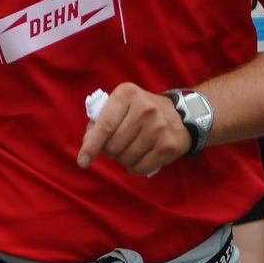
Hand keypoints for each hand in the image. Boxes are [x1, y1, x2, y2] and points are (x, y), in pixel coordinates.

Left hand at [77, 83, 192, 176]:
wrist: (181, 114)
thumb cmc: (142, 111)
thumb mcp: (121, 105)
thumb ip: (101, 121)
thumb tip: (88, 145)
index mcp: (127, 94)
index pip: (105, 125)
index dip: (91, 146)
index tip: (82, 162)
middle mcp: (144, 109)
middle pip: (113, 146)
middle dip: (110, 151)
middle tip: (119, 144)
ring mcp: (158, 128)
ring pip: (125, 159)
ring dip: (124, 159)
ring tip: (133, 148)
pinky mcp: (167, 146)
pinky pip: (139, 168)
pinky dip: (135, 168)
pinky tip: (142, 157)